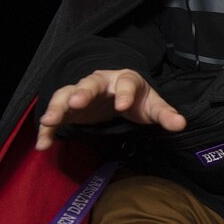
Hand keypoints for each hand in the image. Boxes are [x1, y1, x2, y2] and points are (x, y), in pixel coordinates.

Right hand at [34, 69, 185, 150]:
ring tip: (49, 121)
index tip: (123, 106)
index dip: (125, 93)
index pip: (126, 83)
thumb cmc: (137, 99)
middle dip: (82, 92)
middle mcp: (99, 82)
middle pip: (89, 83)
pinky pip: (56, 116)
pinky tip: (43, 145)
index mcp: (124, 79)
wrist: (119, 93)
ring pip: (66, 95)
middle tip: (75, 103)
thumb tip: (181, 124)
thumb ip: (165, 114)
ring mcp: (80, 93)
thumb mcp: (152, 106)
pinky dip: (47, 129)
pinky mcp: (68, 109)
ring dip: (56, 107)